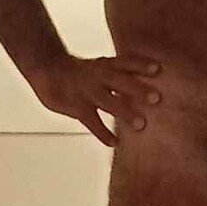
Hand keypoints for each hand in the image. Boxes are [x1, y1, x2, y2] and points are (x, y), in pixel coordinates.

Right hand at [27, 52, 160, 146]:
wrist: (48, 69)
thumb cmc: (80, 71)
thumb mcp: (99, 67)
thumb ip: (119, 77)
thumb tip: (145, 89)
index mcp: (105, 65)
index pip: (125, 62)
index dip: (141, 65)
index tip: (158, 69)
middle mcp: (98, 77)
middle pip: (120, 81)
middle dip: (138, 89)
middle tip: (157, 98)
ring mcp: (87, 92)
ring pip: (107, 102)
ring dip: (124, 112)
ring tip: (141, 125)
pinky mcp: (77, 107)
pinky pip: (91, 121)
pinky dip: (103, 133)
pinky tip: (115, 143)